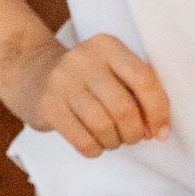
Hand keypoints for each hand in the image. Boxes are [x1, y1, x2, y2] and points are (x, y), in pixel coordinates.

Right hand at [7, 34, 169, 158]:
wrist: (33, 73)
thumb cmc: (89, 78)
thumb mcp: (113, 70)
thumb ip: (138, 92)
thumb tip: (157, 130)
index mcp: (108, 46)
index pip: (144, 80)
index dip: (159, 111)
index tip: (161, 131)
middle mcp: (84, 59)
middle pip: (124, 108)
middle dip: (135, 132)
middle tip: (134, 137)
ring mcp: (62, 82)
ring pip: (103, 126)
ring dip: (116, 141)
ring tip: (114, 139)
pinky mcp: (47, 106)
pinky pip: (81, 140)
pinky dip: (96, 149)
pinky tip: (97, 145)